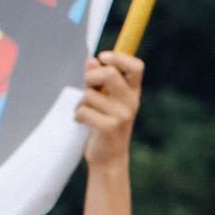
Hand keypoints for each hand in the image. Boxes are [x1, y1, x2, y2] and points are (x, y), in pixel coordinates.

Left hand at [79, 48, 142, 171]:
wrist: (110, 158)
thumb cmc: (105, 125)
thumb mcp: (105, 100)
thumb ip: (98, 80)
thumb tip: (91, 61)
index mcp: (132, 93)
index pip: (135, 67)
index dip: (119, 57)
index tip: (103, 56)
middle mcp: (131, 102)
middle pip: (110, 73)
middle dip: (91, 77)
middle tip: (88, 89)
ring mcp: (122, 115)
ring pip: (90, 94)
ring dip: (81, 102)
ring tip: (87, 113)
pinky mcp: (109, 127)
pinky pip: (84, 110)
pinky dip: (78, 115)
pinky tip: (83, 123)